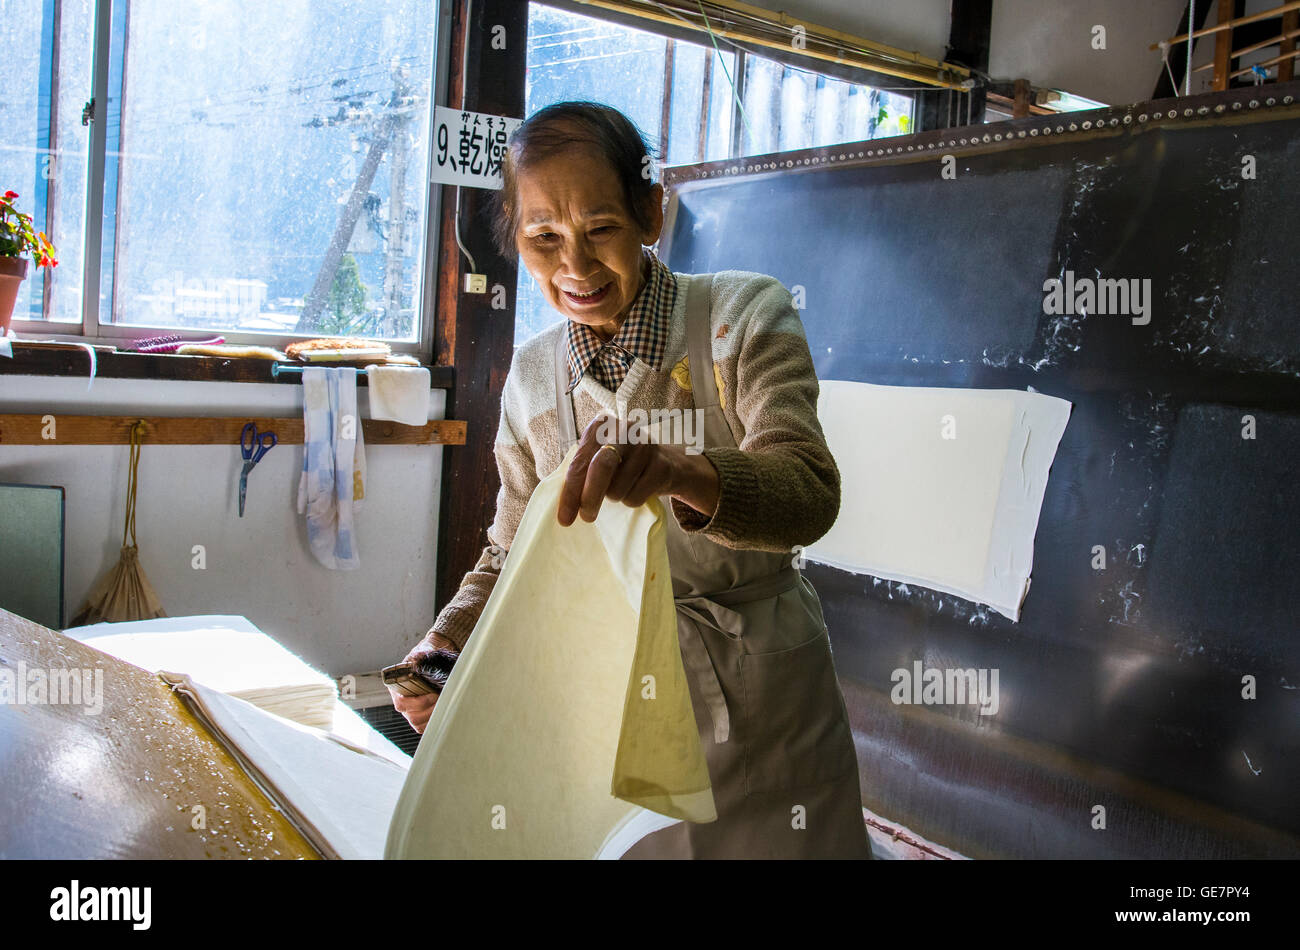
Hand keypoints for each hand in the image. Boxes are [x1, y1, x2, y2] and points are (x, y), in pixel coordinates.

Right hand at [388, 643, 441, 733]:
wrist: (433, 659)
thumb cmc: (426, 656)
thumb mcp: (423, 652)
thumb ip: (420, 655)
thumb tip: (418, 658)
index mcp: (397, 687)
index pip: (402, 703)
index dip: (418, 703)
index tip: (433, 695)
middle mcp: (402, 702)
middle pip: (412, 717)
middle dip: (430, 711)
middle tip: (443, 700)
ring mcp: (410, 711)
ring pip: (418, 724)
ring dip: (434, 717)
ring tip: (446, 705)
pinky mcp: (420, 716)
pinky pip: (424, 727)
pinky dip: (434, 723)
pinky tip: (444, 713)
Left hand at [556, 413, 718, 525]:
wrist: (666, 463)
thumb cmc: (622, 462)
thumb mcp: (599, 458)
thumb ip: (580, 473)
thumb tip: (563, 508)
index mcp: (601, 425)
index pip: (580, 462)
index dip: (570, 492)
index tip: (564, 519)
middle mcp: (624, 430)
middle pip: (601, 468)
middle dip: (590, 497)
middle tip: (586, 518)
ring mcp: (646, 446)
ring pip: (619, 489)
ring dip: (616, 497)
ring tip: (623, 487)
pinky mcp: (662, 465)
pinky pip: (636, 497)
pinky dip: (632, 500)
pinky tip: (639, 488)